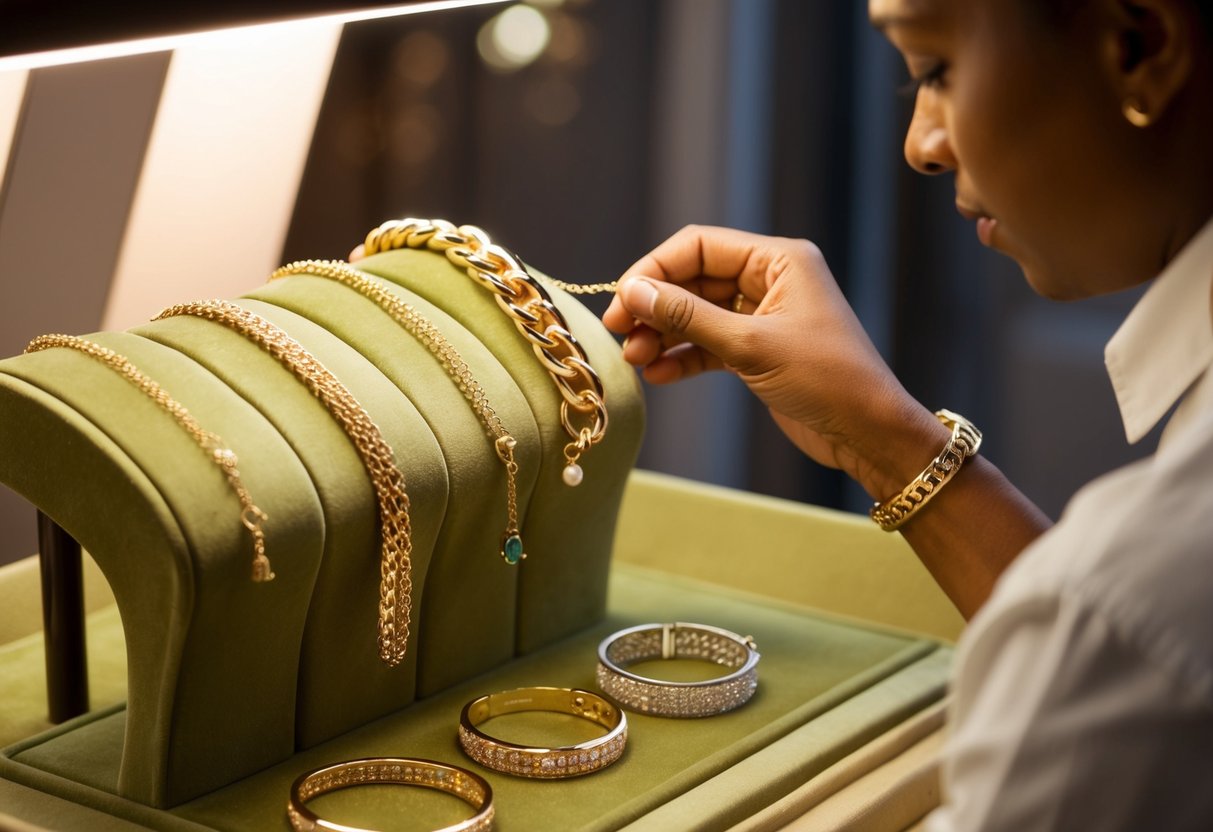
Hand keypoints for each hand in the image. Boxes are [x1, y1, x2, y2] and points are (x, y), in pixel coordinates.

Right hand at [603, 225, 942, 498]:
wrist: (868, 433)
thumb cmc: (827, 380)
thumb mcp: (750, 346)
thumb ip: (688, 317)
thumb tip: (634, 292)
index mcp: (779, 259)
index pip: (700, 246)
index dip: (655, 270)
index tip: (622, 300)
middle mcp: (770, 280)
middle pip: (693, 280)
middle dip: (655, 307)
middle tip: (620, 334)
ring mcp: (763, 316)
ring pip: (697, 315)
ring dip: (663, 335)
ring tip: (635, 360)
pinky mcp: (758, 351)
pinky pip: (709, 345)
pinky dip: (683, 358)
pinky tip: (658, 375)